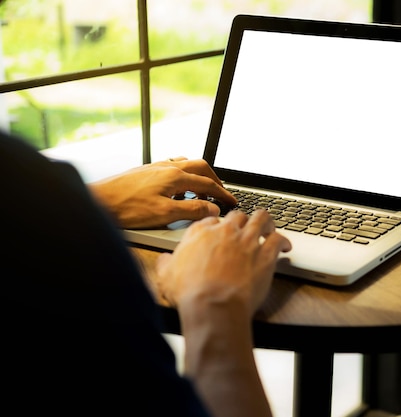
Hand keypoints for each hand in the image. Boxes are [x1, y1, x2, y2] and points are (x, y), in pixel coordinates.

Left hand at [89, 157, 237, 228]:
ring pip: (186, 164)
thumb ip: (192, 210)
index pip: (207, 184)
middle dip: (214, 179)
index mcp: (174, 176)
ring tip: (201, 191)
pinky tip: (177, 188)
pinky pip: (172, 167)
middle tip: (221, 193)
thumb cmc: (127, 208)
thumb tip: (213, 209)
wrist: (97, 201)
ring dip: (198, 176)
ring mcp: (155, 167)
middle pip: (200, 167)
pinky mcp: (145, 171)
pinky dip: (182, 176)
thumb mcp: (165, 213)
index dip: (222, 194)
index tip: (231, 202)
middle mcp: (166, 167)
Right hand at [153, 210, 289, 416]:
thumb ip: (166, 264)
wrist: (213, 305)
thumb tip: (164, 260)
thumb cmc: (191, 294)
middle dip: (242, 221)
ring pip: (261, 219)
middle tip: (246, 228)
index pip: (212, 220)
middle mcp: (225, 232)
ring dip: (266, 221)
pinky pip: (279, 239)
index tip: (221, 231)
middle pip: (238, 216)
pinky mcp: (266, 254)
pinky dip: (283, 241)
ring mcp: (247, 240)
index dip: (218, 225)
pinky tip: (285, 247)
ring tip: (269, 226)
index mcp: (201, 233)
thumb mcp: (167, 277)